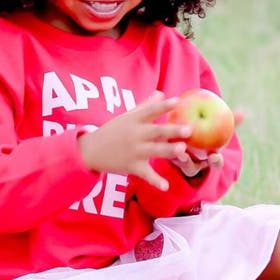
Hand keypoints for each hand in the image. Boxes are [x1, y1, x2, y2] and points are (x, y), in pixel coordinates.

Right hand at [78, 93, 192, 192]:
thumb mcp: (127, 117)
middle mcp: (135, 134)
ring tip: (182, 151)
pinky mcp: (132, 166)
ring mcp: (134, 151)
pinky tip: (166, 186)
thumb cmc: (112, 131)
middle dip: (172, 130)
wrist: (90, 150)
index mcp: (134, 120)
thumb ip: (146, 106)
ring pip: (155, 150)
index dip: (163, 106)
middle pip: (156, 131)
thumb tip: (161, 93)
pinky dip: (155, 181)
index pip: (150, 111)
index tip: (177, 101)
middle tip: (189, 129)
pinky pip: (146, 174)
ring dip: (168, 151)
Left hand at [170, 110, 243, 177]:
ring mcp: (179, 163)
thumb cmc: (209, 135)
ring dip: (173, 157)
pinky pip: (165, 152)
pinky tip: (162, 136)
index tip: (214, 156)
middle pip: (192, 167)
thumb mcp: (219, 130)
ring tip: (170, 149)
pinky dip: (165, 145)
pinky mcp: (167, 156)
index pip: (214, 163)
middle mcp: (193, 164)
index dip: (215, 161)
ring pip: (175, 162)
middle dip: (189, 163)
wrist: (189, 140)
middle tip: (185, 155)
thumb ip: (230, 123)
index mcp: (207, 160)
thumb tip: (243, 112)